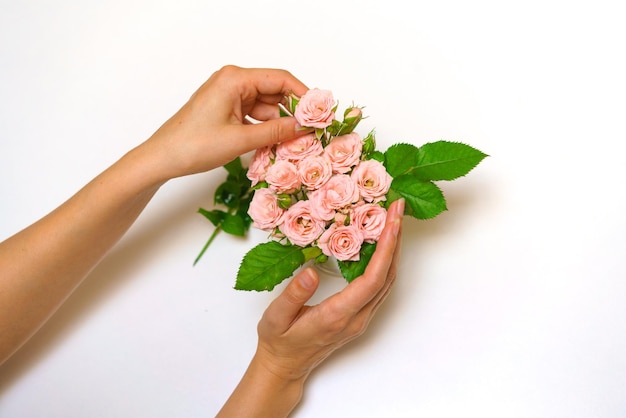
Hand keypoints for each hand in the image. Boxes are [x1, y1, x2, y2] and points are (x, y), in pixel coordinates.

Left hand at [142, 65, 310, 180]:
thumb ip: (276, 131)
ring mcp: (229, 95)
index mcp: (235, 78)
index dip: (304, 94)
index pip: (280, 78)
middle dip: (293, 110)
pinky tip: (278, 142)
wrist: (163, 158)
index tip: (320, 111)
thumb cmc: (194, 145)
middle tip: (313, 130)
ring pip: (266, 105)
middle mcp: (233, 81)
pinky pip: (254, 115)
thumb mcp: (241, 139)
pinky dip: (266, 127)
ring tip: (298, 141)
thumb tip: (304, 127)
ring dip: (280, 122)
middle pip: (275, 91)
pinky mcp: (226, 109)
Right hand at [255, 198, 404, 380]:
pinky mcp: (359, 316)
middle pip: (387, 276)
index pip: (372, 279)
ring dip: (393, 249)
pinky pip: (380, 286)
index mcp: (337, 316)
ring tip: (393, 220)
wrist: (285, 366)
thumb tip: (312, 272)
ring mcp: (360, 318)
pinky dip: (385, 261)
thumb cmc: (278, 341)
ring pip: (387, 282)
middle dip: (395, 240)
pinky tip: (382, 245)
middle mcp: (356, 318)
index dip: (386, 249)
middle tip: (397, 208)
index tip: (392, 221)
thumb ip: (294, 295)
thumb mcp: (276, 317)